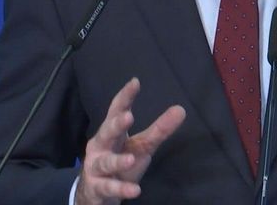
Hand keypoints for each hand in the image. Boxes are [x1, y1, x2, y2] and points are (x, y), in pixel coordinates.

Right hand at [75, 78, 185, 204]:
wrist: (96, 193)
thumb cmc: (121, 162)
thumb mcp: (142, 146)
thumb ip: (159, 129)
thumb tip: (181, 109)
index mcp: (111, 133)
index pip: (116, 111)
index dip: (125, 97)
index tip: (135, 82)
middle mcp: (100, 147)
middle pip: (106, 133)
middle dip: (116, 125)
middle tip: (128, 117)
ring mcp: (96, 168)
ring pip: (105, 163)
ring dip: (118, 161)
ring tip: (131, 159)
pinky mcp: (97, 189)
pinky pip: (108, 188)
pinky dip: (120, 189)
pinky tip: (134, 190)